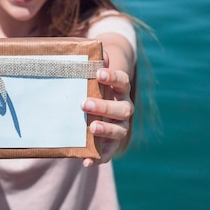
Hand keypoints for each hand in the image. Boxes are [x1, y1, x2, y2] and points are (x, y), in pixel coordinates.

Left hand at [81, 51, 134, 166]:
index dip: (112, 77)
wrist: (96, 107)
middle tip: (84, 103)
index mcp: (121, 90)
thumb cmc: (92, 88)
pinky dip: (98, 158)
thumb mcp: (90, 76)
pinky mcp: (110, 145)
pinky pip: (108, 153)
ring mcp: (120, 127)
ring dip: (106, 129)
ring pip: (120, 131)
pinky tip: (86, 161)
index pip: (122, 81)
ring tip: (91, 128)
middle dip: (105, 106)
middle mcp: (124, 109)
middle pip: (122, 109)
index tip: (98, 73)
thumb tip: (96, 48)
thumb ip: (92, 65)